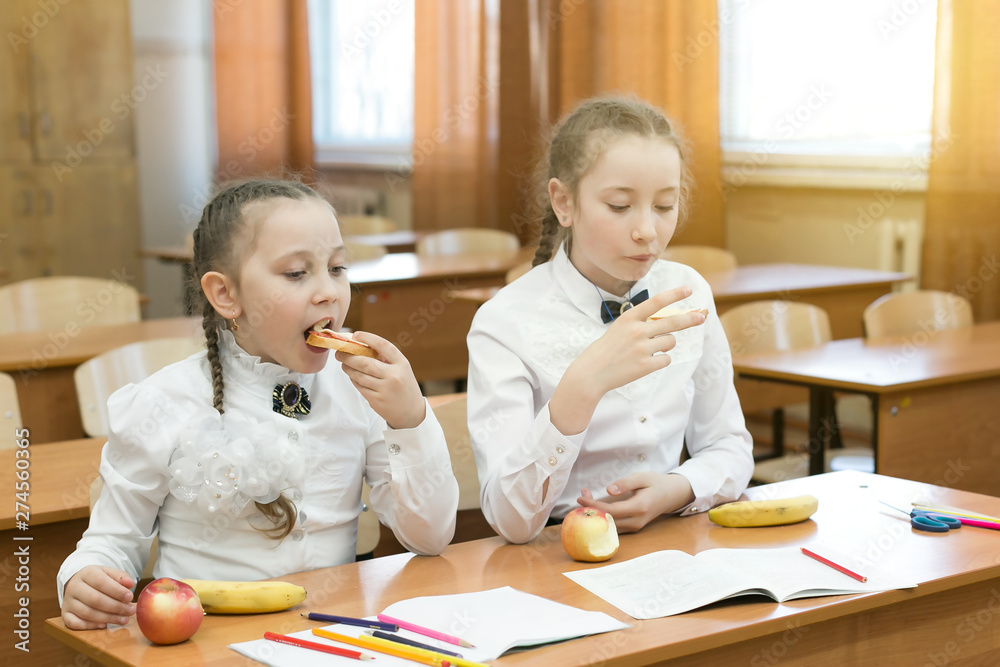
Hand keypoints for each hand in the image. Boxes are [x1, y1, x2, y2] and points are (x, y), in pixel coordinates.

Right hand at [61, 565, 135, 629]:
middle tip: (130, 611)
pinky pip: (75, 623)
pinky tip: (105, 625)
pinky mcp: (65, 615)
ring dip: (108, 618)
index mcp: (86, 573)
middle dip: (115, 607)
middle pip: (95, 599)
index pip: (101, 582)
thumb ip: (121, 577)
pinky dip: (90, 626)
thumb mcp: (110, 573)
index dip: (117, 591)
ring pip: (87, 613)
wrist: (79, 583)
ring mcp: (68, 602)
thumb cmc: (98, 579)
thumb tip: (130, 584)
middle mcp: (74, 587)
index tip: (130, 597)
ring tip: (124, 619)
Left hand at [336, 331, 425, 428]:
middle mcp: (394, 375)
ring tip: (344, 364)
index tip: (356, 335)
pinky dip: (353, 379)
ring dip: (348, 368)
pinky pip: (359, 386)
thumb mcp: (402, 369)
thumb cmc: (404, 387)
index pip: (383, 345)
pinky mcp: (376, 400)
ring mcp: (384, 389)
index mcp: (401, 363)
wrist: (411, 412)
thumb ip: (386, 359)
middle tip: (340, 353)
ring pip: (359, 375)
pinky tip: (352, 376)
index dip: (368, 338)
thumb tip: (361, 346)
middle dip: (348, 356)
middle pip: (364, 362)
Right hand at [550, 287, 705, 435]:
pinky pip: (666, 359)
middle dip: (690, 318)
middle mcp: (637, 331)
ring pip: (670, 342)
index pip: (656, 302)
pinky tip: (646, 362)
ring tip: (650, 349)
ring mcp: (641, 349)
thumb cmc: (607, 349)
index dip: (674, 295)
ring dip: (666, 345)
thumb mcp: (620, 329)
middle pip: (672, 322)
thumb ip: (641, 324)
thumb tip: (670, 322)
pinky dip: (660, 360)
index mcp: (629, 318)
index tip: (688, 290)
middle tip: (703, 316)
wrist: (592, 373)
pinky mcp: (645, 365)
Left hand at [577, 472, 694, 532]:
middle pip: (607, 521)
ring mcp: (634, 527)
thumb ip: (625, 484)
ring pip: (609, 526)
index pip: (611, 511)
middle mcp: (636, 521)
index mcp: (639, 508)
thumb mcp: (642, 477)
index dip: (594, 506)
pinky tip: (594, 505)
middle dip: (591, 510)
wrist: (671, 495)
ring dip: (595, 514)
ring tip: (585, 497)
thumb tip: (608, 490)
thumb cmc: (656, 483)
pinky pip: (613, 526)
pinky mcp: (632, 528)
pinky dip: (602, 517)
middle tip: (581, 496)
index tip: (580, 498)